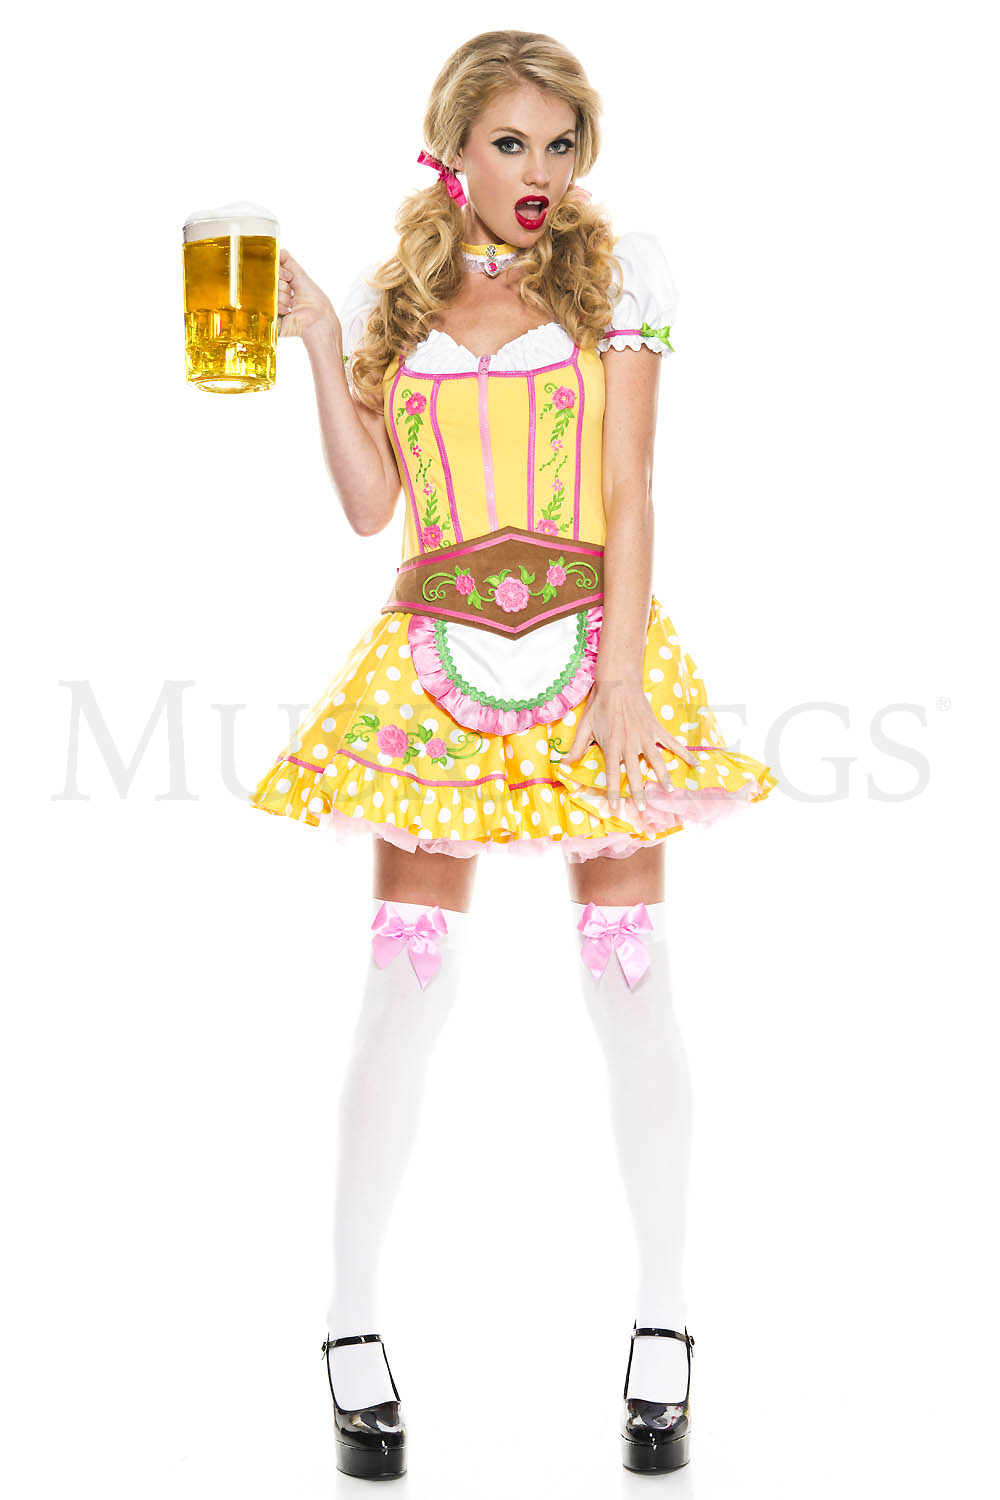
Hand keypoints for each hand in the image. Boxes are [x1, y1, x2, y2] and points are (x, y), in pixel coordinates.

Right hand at [277, 248, 338, 340]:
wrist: (318, 318)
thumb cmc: (314, 300)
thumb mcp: (300, 275)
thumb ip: (288, 261)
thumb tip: (278, 249)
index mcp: (283, 287)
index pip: (273, 273)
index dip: (279, 273)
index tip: (288, 277)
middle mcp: (277, 297)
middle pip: (269, 283)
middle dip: (282, 285)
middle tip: (291, 291)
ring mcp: (273, 308)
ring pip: (268, 294)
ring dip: (282, 297)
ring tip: (292, 304)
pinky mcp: (271, 319)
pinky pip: (267, 307)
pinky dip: (279, 307)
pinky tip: (288, 312)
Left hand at [561, 677, 698, 814]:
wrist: (618, 682)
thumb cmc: (599, 705)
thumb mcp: (584, 726)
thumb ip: (576, 747)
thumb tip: (563, 765)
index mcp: (612, 746)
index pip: (613, 774)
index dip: (613, 792)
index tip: (615, 808)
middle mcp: (630, 744)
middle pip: (636, 773)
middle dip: (639, 792)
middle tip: (644, 809)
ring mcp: (645, 736)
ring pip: (656, 761)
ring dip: (663, 777)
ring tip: (669, 792)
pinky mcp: (656, 728)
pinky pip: (672, 742)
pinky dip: (684, 753)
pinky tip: (695, 764)